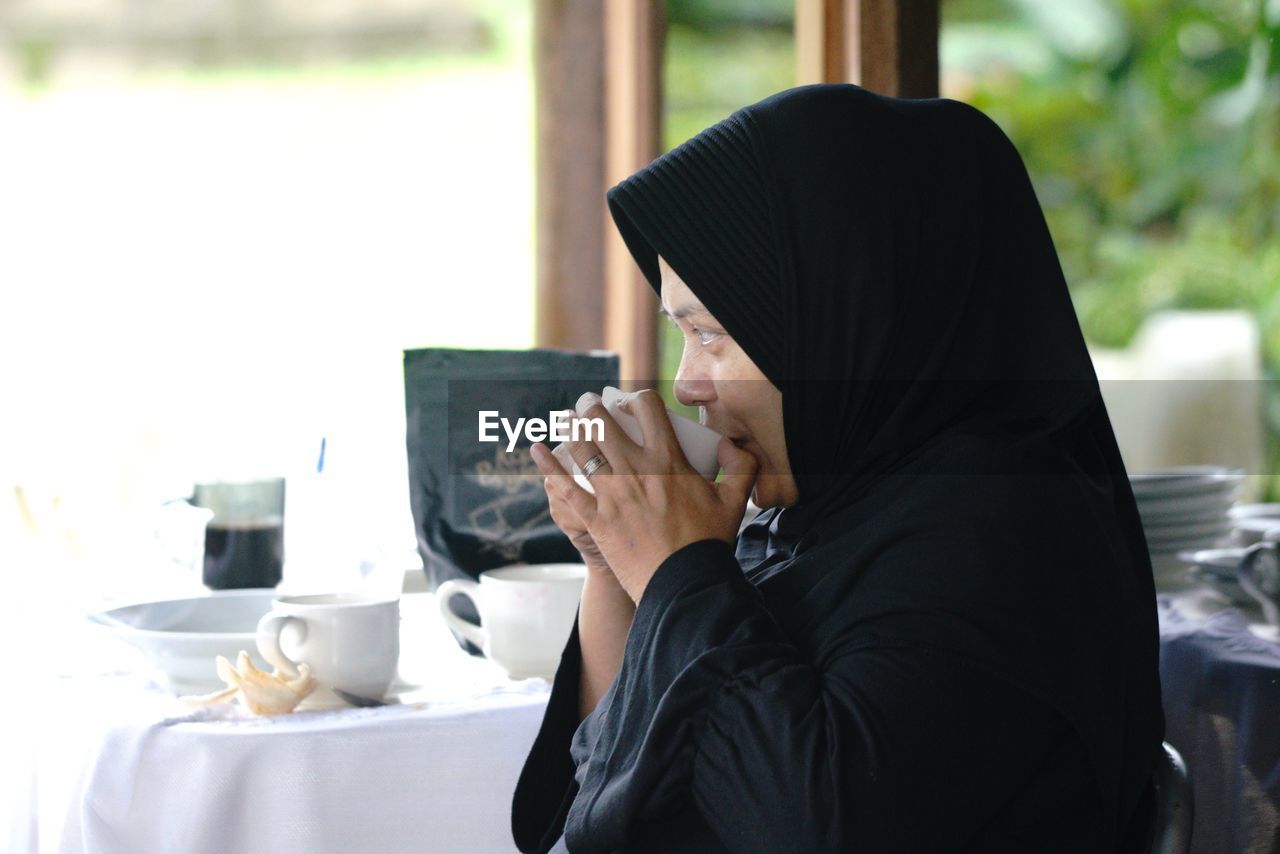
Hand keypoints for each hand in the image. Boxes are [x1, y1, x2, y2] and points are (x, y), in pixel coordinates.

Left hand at [531, 390, 757, 601]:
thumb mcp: (734, 500)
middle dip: (593, 407)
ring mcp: (613, 493)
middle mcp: (636, 469)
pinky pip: (565, 487)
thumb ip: (740, 466)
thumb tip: (729, 443)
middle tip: (588, 403)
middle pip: (605, 423)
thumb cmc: (709, 543)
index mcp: (668, 459)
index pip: (649, 409)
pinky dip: (548, 468)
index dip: (638, 398)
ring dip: (570, 427)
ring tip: (566, 418)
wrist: (685, 583)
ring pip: (582, 448)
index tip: (633, 403)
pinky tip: (537, 452)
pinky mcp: (597, 518)